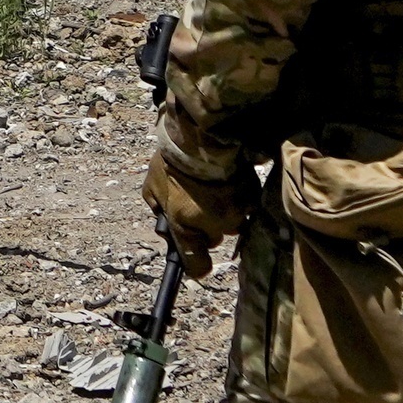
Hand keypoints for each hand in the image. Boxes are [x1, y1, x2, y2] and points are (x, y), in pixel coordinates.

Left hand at [143, 143, 250, 271]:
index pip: (196, 265)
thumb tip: (162, 220)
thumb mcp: (152, 186)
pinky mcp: (251, 200)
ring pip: (230, 225)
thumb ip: (157, 207)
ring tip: (213, 191)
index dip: (196, 266)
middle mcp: (212, 224)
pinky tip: (228, 184)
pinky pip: (245, 209)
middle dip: (206, 228)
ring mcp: (234, 213)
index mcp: (185, 225)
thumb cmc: (172, 161)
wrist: (201, 136)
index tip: (196, 264)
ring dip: (223, 214)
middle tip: (198, 205)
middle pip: (212, 240)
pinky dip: (238, 201)